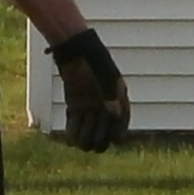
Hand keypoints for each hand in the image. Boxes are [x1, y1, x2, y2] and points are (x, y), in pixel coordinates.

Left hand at [49, 28, 129, 152]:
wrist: (75, 49)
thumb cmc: (93, 60)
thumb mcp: (104, 75)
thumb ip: (110, 94)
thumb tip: (114, 113)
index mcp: (118, 96)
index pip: (122, 120)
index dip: (119, 133)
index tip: (115, 140)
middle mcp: (105, 103)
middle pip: (105, 129)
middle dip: (100, 139)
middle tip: (93, 144)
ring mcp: (90, 105)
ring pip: (90, 129)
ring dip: (85, 138)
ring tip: (79, 143)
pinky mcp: (75, 105)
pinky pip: (76, 123)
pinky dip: (73, 132)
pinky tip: (71, 140)